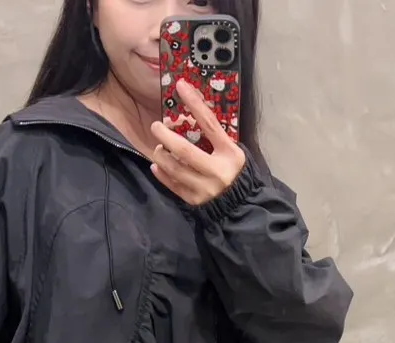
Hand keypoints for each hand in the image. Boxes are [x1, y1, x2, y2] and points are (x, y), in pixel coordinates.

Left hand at [150, 81, 245, 206]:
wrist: (239, 204)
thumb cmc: (233, 171)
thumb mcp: (231, 151)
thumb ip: (215, 138)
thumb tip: (193, 116)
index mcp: (229, 153)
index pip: (209, 124)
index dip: (194, 104)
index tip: (180, 86)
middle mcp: (216, 171)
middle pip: (185, 151)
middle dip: (166, 137)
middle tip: (156, 127)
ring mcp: (204, 188)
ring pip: (175, 169)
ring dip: (161, 156)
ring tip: (158, 148)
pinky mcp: (194, 201)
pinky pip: (173, 185)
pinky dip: (162, 174)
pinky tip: (156, 166)